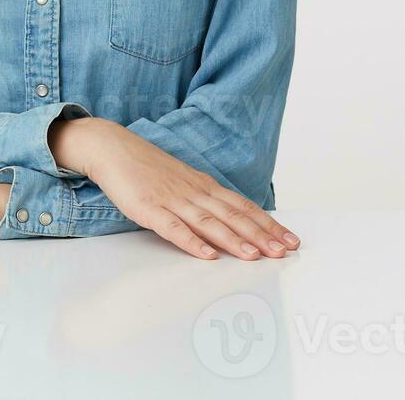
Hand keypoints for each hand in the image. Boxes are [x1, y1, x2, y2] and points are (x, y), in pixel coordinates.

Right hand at [50, 118, 300, 260]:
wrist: (114, 148)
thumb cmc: (149, 168)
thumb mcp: (184, 182)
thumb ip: (206, 201)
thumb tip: (232, 220)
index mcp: (204, 187)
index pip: (243, 207)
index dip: (268, 224)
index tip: (290, 240)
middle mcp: (194, 192)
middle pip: (233, 216)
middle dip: (261, 235)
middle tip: (284, 252)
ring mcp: (172, 200)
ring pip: (209, 222)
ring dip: (233, 240)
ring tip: (254, 256)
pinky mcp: (149, 208)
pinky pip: (173, 228)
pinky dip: (191, 241)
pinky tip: (206, 254)